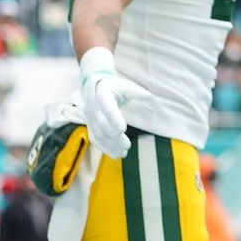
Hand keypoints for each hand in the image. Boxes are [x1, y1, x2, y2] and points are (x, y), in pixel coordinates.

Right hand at [78, 47, 150, 161]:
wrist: (94, 86)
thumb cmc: (115, 86)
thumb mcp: (125, 85)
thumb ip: (137, 92)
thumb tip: (151, 97)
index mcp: (102, 94)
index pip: (107, 107)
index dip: (113, 118)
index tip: (122, 129)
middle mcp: (93, 107)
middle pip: (102, 124)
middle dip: (114, 136)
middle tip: (127, 145)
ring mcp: (90, 118)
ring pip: (97, 134)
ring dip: (109, 145)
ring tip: (123, 152)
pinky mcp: (91, 126)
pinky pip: (95, 139)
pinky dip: (104, 148)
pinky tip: (115, 154)